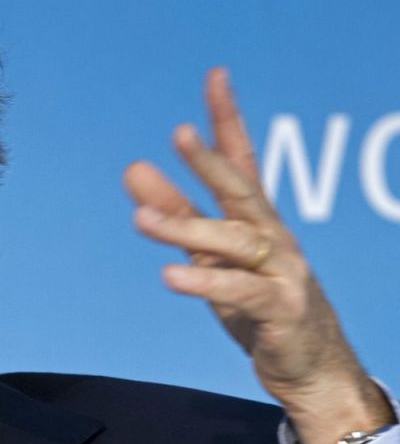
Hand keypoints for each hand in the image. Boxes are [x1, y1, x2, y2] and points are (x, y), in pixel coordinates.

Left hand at [124, 67, 394, 443]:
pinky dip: (205, 281)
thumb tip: (132, 167)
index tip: (216, 76)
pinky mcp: (281, 308)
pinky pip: (240, 291)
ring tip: (140, 217)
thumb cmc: (258, 303)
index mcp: (257, 219)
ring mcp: (283, 271)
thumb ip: (174, 211)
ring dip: (184, 228)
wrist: (310, 367)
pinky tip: (169, 275)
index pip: (242, 159)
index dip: (227, 118)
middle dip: (212, 162)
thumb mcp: (209, 254)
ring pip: (232, 241)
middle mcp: (273, 236)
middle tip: (180, 134)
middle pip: (242, 191)